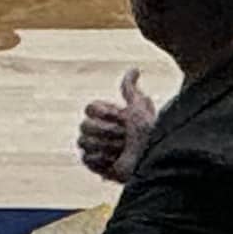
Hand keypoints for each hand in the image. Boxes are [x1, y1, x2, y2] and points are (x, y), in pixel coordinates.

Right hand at [76, 66, 155, 181]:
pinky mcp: (94, 165)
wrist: (149, 159)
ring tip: (120, 151)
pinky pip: (86, 158)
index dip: (104, 113)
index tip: (120, 117)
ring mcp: (96, 148)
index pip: (90, 109)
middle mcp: (100, 131)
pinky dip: (100, 160)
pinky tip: (114, 161)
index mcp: (108, 116)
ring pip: (83, 142)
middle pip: (84, 126)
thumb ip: (131, 89)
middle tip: (123, 137)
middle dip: (106, 131)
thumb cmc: (145, 132)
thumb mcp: (138, 107)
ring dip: (104, 146)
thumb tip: (135, 69)